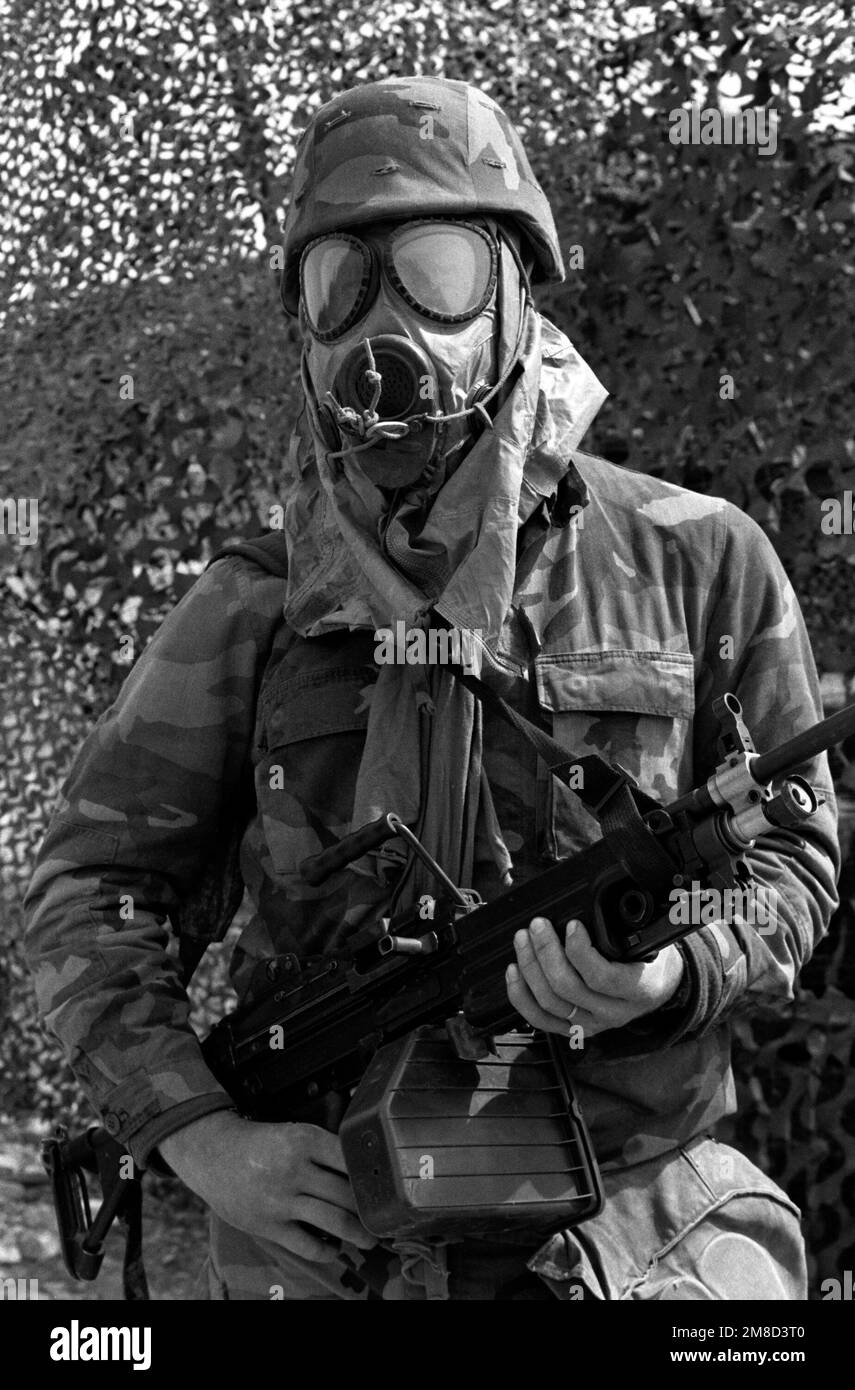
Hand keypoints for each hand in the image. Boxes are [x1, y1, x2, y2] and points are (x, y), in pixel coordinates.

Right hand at [159, 1110, 375, 1262]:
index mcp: (305, 1139)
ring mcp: (281, 1199)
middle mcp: (295, 1168)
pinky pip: (307, 1244)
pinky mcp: (268, 1224)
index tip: (387, 1186)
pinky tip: (334, 1250)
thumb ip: (323, 1148)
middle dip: (369, 1209)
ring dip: (358, 1233)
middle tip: (384, 1217)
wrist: (213, 1154)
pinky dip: (326, 1251)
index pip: (350, 1159)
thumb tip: (361, 1168)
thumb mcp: (293, 1132)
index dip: (371, 1175)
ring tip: (370, 1239)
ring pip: (334, 1221)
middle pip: (347, 1193)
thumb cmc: (260, 1143)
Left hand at [506, 916, 684, 1038]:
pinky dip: (521, 996)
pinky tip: (514, 971)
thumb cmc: (652, 959)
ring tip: (523, 939)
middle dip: (546, 952)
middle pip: (568, 988)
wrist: (658, 989)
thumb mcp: (653, 941)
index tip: (572, 925)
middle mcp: (614, 1012)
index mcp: (638, 989)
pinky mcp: (573, 1029)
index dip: (580, 951)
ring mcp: (592, 1024)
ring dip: (530, 968)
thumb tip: (606, 899)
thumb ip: (630, 926)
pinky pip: (540, 1020)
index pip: (603, 977)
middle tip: (538, 925)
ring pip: (550, 1003)